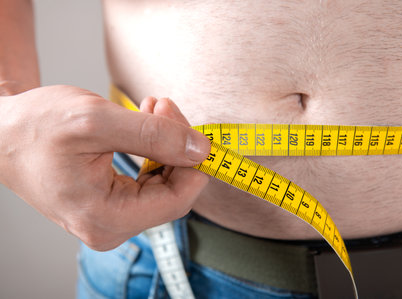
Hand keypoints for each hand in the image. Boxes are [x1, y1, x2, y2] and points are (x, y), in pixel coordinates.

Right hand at [0, 85, 209, 250]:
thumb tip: (201, 149)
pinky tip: (146, 125)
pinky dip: (154, 151)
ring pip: (164, 184)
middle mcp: (111, 227)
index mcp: (106, 218)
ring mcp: (112, 218)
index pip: (178, 198)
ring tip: (152, 110)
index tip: (191, 128)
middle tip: (164, 107)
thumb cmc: (36, 128)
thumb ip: (153, 135)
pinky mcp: (112, 204)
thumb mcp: (96, 122)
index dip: (193, 161)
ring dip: (167, 145)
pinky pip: (149, 182)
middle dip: (178, 147)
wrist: (2, 134)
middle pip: (174, 191)